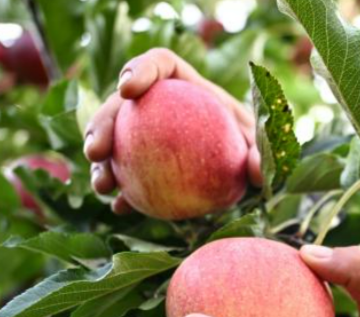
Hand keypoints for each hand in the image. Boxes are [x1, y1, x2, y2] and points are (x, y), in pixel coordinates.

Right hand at [83, 48, 262, 214]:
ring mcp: (146, 134)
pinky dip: (122, 191)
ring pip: (115, 141)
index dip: (139, 70)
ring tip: (102, 185)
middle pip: (122, 105)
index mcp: (186, 85)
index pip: (159, 65)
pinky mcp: (143, 164)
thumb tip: (256, 170)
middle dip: (102, 123)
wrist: (244, 166)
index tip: (128, 90)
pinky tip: (120, 207)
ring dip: (102, 162)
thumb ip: (261, 154)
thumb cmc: (253, 143)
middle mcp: (159, 104)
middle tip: (97, 151)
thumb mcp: (263, 146)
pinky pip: (126, 175)